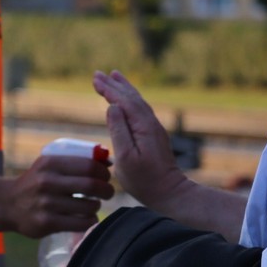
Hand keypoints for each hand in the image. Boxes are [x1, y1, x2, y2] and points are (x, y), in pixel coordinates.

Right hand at [6, 151, 113, 238]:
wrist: (8, 204)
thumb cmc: (37, 182)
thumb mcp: (49, 164)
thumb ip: (74, 161)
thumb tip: (108, 161)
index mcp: (51, 163)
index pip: (89, 166)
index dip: (104, 172)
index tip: (106, 177)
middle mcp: (47, 182)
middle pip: (92, 186)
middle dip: (107, 190)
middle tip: (108, 192)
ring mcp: (46, 204)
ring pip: (89, 206)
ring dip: (97, 206)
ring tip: (93, 205)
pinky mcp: (47, 223)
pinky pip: (81, 223)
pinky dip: (90, 221)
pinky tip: (87, 217)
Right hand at [92, 69, 188, 208]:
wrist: (170, 192)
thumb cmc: (145, 180)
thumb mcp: (126, 158)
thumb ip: (119, 131)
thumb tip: (112, 107)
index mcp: (143, 126)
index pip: (124, 101)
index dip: (109, 89)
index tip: (95, 79)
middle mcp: (151, 123)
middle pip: (131, 98)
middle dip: (115, 85)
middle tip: (98, 73)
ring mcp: (154, 129)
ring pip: (137, 102)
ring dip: (124, 89)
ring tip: (114, 77)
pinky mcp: (154, 135)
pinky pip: (140, 110)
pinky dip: (131, 100)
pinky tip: (126, 101)